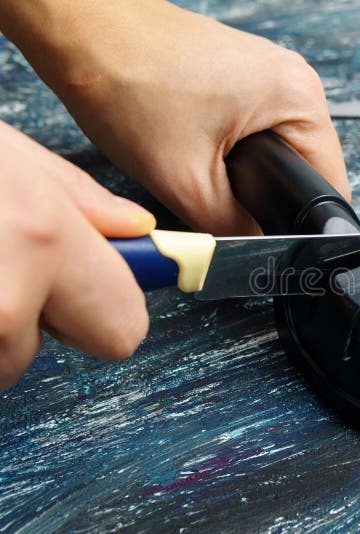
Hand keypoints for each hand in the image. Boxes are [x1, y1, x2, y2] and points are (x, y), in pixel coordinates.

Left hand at [0, 0, 349, 235]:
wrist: (83, 30)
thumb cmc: (126, 78)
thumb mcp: (185, 179)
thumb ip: (231, 228)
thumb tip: (252, 250)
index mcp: (298, 99)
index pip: (329, 184)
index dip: (302, 223)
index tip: (274, 237)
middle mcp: (294, 80)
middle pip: (307, 168)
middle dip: (271, 196)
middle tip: (223, 200)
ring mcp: (270, 74)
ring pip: (280, 150)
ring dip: (252, 172)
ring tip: (206, 169)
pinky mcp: (245, 76)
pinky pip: (260, 128)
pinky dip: (237, 149)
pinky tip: (201, 149)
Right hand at [0, 121, 155, 389]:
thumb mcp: (3, 152)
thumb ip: (80, 201)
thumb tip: (136, 231)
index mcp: (43, 241)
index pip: (123, 328)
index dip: (109, 310)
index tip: (96, 295)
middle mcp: (4, 300)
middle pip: (42, 349)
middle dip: (31, 318)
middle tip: (3, 265)